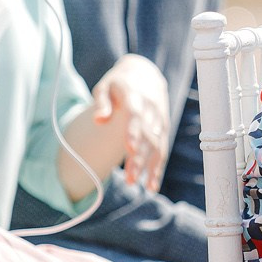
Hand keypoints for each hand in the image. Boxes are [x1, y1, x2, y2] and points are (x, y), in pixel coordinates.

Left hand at [90, 53, 172, 190]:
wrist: (145, 74)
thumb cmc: (119, 83)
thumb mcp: (105, 86)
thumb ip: (101, 102)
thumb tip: (98, 120)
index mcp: (135, 96)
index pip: (135, 116)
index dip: (133, 132)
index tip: (129, 149)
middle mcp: (151, 109)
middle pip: (147, 136)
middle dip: (140, 159)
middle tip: (130, 180)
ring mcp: (159, 120)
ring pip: (157, 146)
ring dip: (149, 167)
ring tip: (140, 186)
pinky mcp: (163, 129)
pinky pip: (162, 150)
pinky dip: (158, 168)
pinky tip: (152, 185)